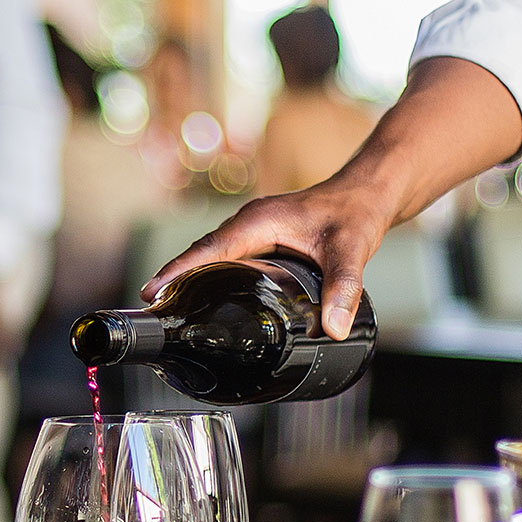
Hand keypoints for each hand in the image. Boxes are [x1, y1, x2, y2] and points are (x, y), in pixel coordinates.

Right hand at [143, 57, 521, 337]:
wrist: (370, 192)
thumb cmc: (357, 212)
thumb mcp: (351, 250)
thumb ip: (344, 289)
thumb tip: (334, 328)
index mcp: (257, 221)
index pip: (207, 250)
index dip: (177, 272)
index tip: (150, 292)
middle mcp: (250, 223)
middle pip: (200, 254)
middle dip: (173, 279)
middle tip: (150, 311)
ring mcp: (255, 231)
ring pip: (212, 256)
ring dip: (189, 278)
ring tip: (168, 309)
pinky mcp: (264, 239)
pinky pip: (227, 258)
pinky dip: (210, 275)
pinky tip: (208, 297)